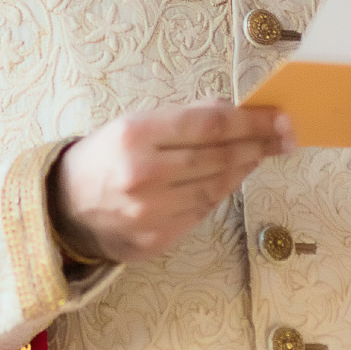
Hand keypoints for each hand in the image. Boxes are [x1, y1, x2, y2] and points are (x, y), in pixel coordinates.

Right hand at [51, 101, 295, 262]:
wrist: (65, 207)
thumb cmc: (105, 157)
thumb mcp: (134, 123)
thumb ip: (184, 117)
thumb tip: (234, 110)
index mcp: (134, 135)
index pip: (209, 125)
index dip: (251, 121)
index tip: (280, 117)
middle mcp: (142, 175)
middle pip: (218, 157)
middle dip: (258, 144)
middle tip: (285, 135)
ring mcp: (150, 212)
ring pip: (215, 187)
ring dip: (244, 168)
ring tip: (261, 152)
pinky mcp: (156, 240)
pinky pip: (201, 212)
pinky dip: (221, 192)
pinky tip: (232, 178)